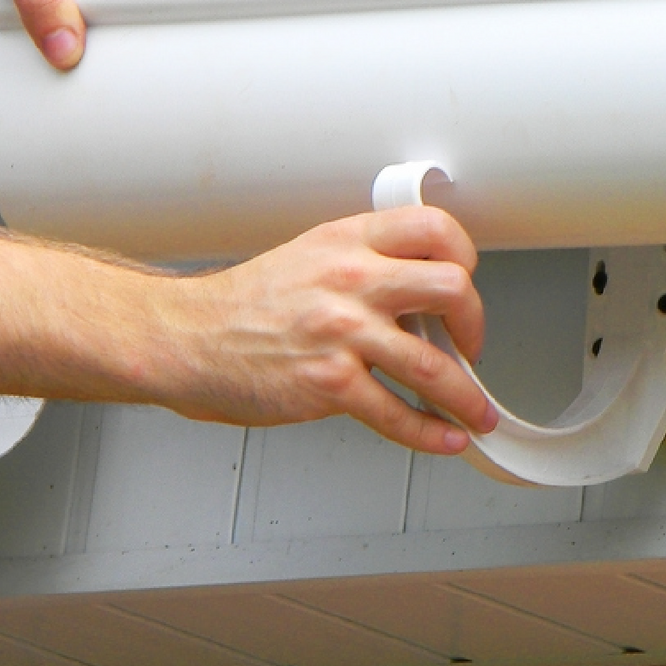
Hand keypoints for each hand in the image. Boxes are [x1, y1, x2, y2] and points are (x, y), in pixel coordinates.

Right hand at [158, 206, 496, 453]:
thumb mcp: (312, 257)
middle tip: (472, 346)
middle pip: (452, 288)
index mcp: (348, 241)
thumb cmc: (247, 305)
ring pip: (433, 364)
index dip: (465, 256)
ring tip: (475, 412)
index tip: (468, 283)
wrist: (189, 339)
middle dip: (476, 325)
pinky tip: (442, 438)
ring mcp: (341, 332)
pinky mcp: (329, 382)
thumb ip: (368, 265)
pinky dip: (430, 433)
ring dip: (466, 397)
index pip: (434, 228)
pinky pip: (396, 413)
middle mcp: (350, 280)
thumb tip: (424, 296)